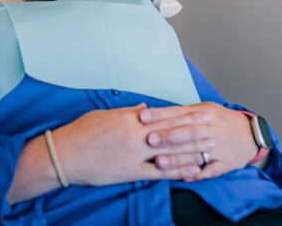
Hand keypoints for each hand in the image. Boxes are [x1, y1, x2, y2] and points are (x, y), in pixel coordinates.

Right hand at [53, 104, 203, 185]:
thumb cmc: (82, 132)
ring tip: (210, 148)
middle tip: (214, 127)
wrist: (66, 154)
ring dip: (193, 149)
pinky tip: (192, 171)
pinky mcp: (131, 171)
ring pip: (170, 151)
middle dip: (195, 129)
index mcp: (130, 118)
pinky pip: (159, 172)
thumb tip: (145, 109)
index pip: (164, 115)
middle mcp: (136, 134)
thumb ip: (127, 112)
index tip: (201, 111)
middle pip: (173, 131)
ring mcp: (135, 154)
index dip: (185, 114)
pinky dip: (177, 172)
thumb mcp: (105, 115)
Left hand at [139, 102, 259, 180]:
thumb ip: (181, 112)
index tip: (143, 118)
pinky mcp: (227, 163)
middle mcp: (212, 128)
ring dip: (178, 158)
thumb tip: (153, 112)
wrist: (251, 134)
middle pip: (188, 131)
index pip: (179, 113)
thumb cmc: (220, 121)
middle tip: (149, 139)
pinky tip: (185, 177)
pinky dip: (199, 174)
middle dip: (168, 136)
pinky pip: (212, 170)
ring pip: (197, 153)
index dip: (161, 115)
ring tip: (159, 162)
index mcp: (204, 112)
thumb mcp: (204, 109)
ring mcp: (220, 147)